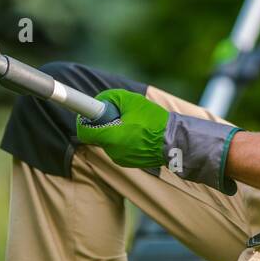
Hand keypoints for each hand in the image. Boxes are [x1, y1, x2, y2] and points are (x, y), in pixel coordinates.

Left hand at [76, 88, 241, 193]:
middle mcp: (112, 151)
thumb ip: (111, 98)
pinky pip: (119, 148)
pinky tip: (139, 133)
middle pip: (97, 135)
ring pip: (108, 142)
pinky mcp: (129, 163)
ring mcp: (121, 159)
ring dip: (115, 131)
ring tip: (133, 124)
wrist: (176, 142)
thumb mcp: (131, 101)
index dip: (83, 119)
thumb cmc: (155, 121)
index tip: (87, 112)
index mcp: (111, 137)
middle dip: (104, 124)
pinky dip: (124, 140)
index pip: (84, 131)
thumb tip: (99, 102)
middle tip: (118, 114)